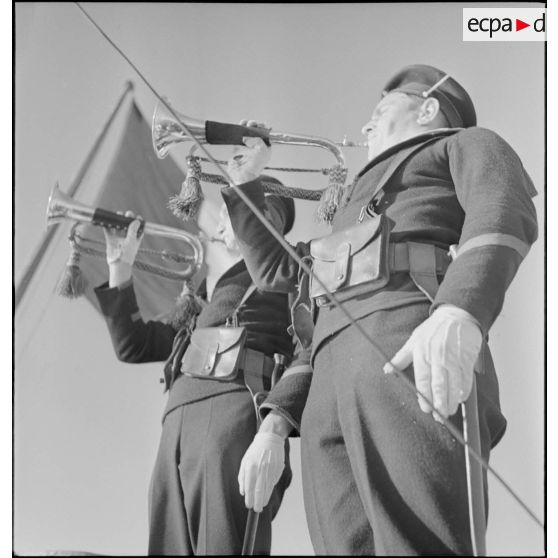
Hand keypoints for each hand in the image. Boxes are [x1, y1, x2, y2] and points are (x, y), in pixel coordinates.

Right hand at [102, 211, 143, 265]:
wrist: (118, 263)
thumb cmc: (128, 254)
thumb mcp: (131, 240)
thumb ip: (133, 230)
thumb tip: (137, 220)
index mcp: (136, 236)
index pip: (138, 225)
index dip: (137, 220)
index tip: (136, 217)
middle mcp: (127, 235)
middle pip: (127, 223)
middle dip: (126, 217)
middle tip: (125, 215)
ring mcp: (119, 237)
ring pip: (117, 225)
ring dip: (116, 219)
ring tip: (116, 215)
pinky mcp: (110, 239)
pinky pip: (108, 230)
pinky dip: (106, 225)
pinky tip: (105, 221)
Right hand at [227, 120, 271, 184]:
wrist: (242, 174)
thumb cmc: (254, 164)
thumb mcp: (262, 149)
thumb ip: (258, 139)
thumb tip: (248, 135)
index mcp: (266, 148)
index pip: (265, 134)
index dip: (262, 127)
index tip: (259, 124)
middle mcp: (257, 147)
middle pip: (255, 132)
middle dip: (253, 126)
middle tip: (250, 124)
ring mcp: (247, 147)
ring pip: (247, 132)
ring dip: (245, 126)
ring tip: (244, 123)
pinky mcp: (238, 147)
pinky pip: (239, 136)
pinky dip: (239, 130)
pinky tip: (239, 126)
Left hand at [238, 431, 284, 511]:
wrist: (270, 438)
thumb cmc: (255, 451)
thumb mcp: (244, 461)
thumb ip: (242, 477)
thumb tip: (243, 492)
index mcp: (250, 466)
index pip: (249, 487)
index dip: (249, 499)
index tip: (248, 506)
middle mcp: (261, 468)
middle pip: (259, 490)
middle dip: (257, 502)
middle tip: (256, 510)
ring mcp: (271, 468)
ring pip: (267, 488)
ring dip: (264, 498)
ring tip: (261, 504)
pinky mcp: (278, 469)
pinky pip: (273, 482)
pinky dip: (270, 489)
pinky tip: (267, 493)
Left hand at [383, 305, 482, 421]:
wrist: (457, 315)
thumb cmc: (433, 329)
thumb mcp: (413, 340)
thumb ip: (401, 357)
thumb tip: (386, 370)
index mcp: (422, 353)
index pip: (422, 379)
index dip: (424, 396)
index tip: (426, 409)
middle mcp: (437, 356)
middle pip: (438, 385)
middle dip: (439, 404)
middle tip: (439, 417)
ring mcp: (453, 357)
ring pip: (453, 384)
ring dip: (452, 401)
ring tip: (449, 411)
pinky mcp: (467, 357)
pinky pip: (466, 378)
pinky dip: (464, 390)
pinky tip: (461, 398)